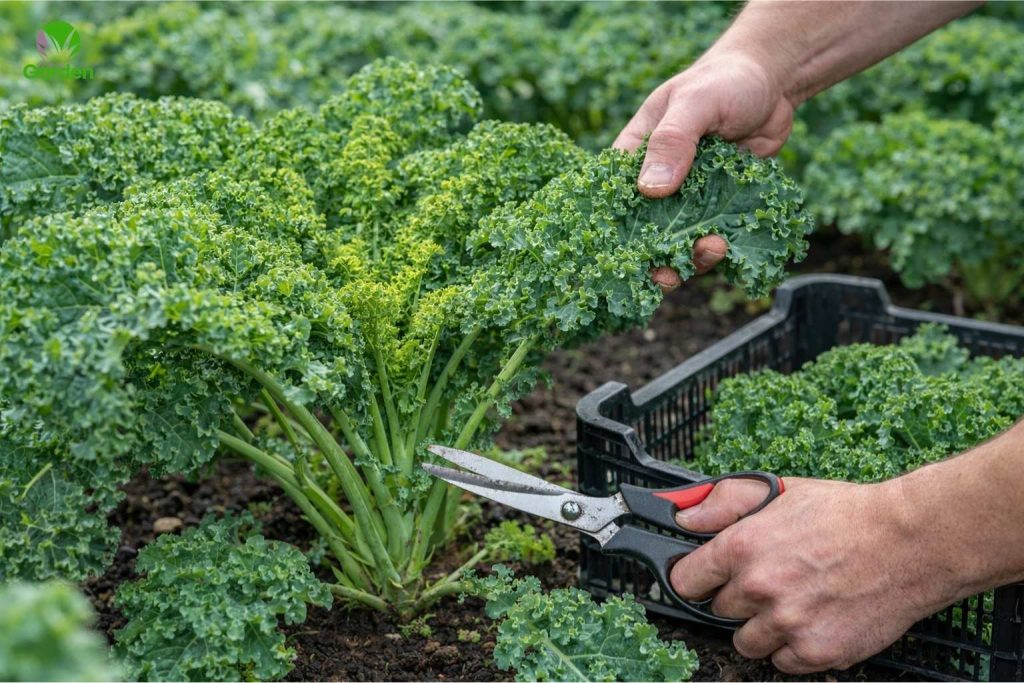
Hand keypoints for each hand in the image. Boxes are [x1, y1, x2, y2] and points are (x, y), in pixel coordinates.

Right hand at [618, 51, 796, 291]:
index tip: (621, 259)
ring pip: (679, 240)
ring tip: (714, 249)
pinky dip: (718, 249)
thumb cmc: (725, 81)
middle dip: (653, 258)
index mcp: (635, 156)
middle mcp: (656, 182)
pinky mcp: (717, 207)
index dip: (611, 233)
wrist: (773, 83)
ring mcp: (688, 198)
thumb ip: (673, 141)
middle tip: (668, 275)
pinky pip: (712, 235)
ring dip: (691, 256)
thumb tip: (650, 190)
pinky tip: (730, 247)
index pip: (611, 199)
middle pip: (643, 232)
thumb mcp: (695, 103)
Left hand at [670, 477, 957, 673]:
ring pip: (746, 641)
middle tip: (770, 579)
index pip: (686, 581)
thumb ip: (723, 503)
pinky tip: (812, 619)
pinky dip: (793, 647)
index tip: (707, 578)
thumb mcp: (778, 491)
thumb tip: (684, 520)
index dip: (696, 577)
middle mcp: (759, 588)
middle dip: (738, 597)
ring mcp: (787, 624)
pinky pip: (782, 663)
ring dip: (762, 627)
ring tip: (793, 601)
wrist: (911, 542)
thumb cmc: (847, 514)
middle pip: (718, 611)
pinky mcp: (816, 652)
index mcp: (742, 546)